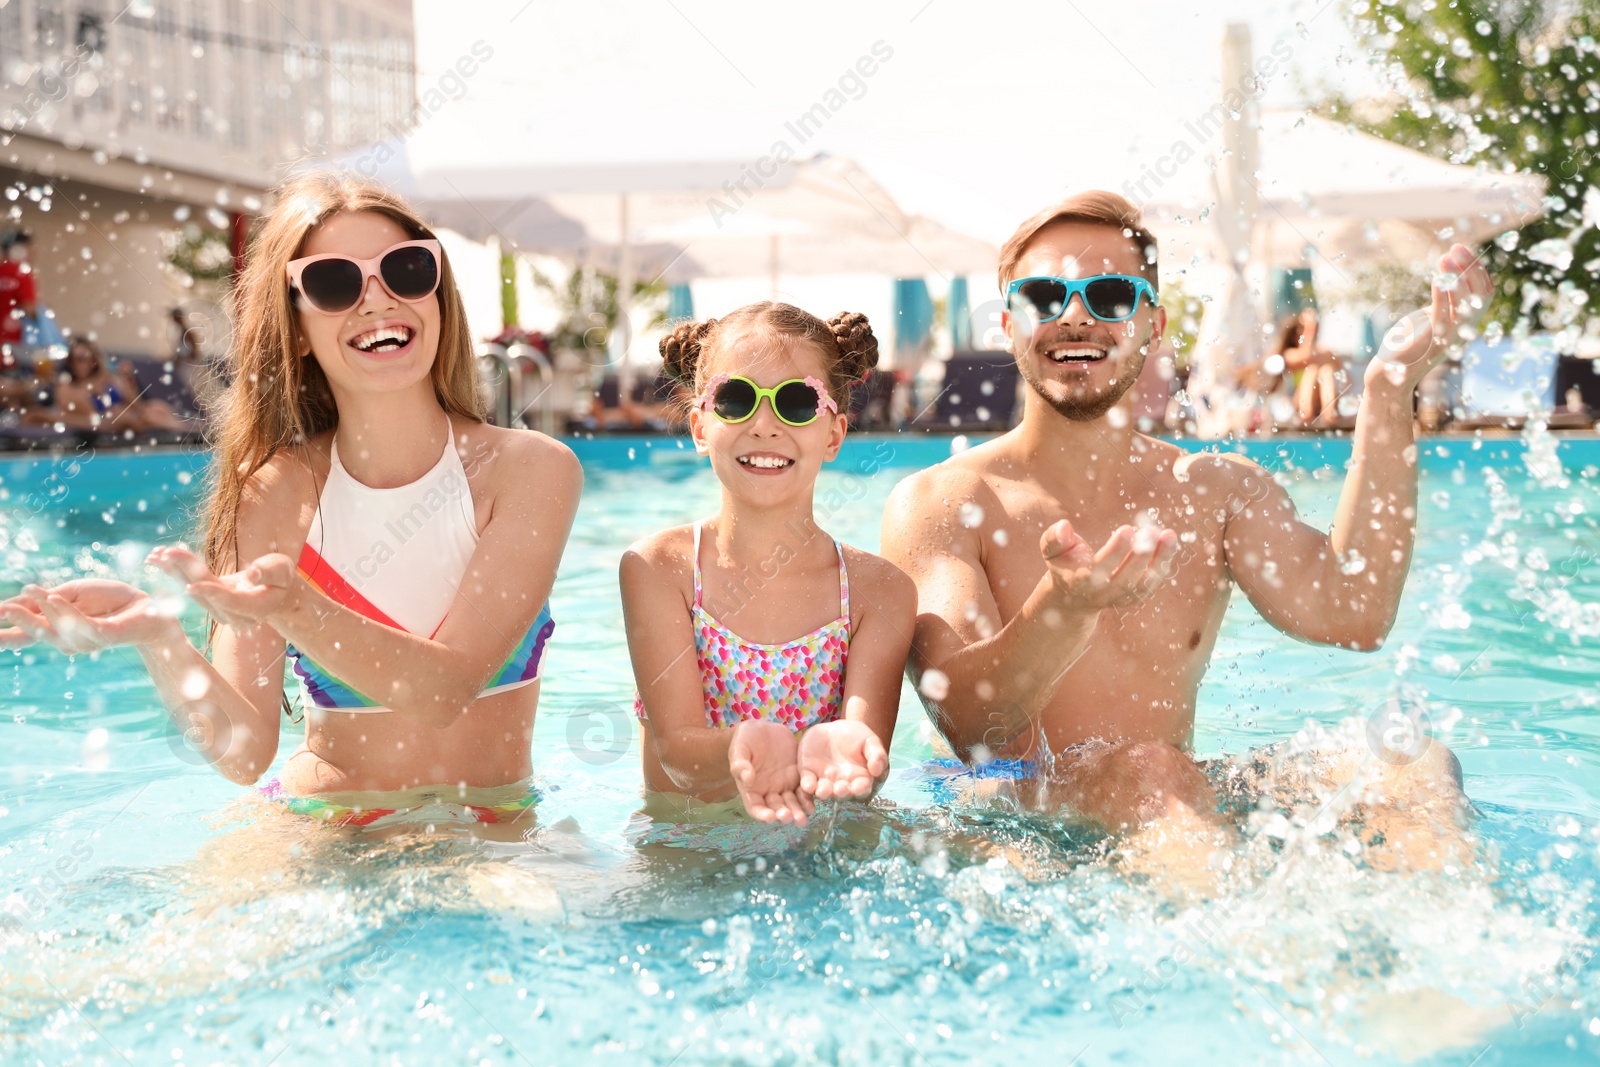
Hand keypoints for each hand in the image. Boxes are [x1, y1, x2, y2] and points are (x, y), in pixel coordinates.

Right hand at [0, 579, 180, 652]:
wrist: (147, 605)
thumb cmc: (108, 600)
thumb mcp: (71, 594)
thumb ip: (45, 600)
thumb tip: (12, 604)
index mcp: (56, 629)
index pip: (21, 635)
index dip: (3, 637)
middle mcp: (67, 640)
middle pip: (35, 635)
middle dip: (19, 622)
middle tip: (4, 609)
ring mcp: (85, 640)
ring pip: (57, 629)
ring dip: (43, 608)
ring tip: (30, 590)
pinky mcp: (105, 635)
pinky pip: (81, 624)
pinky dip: (66, 611)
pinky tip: (55, 597)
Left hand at [147, 545, 298, 630]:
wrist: (277, 592)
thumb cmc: (282, 577)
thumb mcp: (282, 570)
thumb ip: (268, 572)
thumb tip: (251, 576)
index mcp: (253, 608)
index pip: (229, 601)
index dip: (210, 593)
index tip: (191, 586)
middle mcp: (233, 614)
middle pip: (205, 592)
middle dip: (184, 572)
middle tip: (165, 553)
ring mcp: (220, 609)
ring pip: (193, 589)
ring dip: (173, 571)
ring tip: (154, 555)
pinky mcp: (210, 600)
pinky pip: (191, 585)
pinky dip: (174, 571)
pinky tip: (157, 559)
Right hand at [728, 719, 812, 824]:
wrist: (763, 729)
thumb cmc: (745, 740)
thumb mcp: (740, 749)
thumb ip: (741, 763)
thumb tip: (746, 778)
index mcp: (752, 789)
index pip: (756, 807)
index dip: (762, 814)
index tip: (770, 817)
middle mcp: (768, 792)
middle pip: (776, 809)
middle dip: (783, 814)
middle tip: (789, 817)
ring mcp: (784, 785)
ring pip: (791, 803)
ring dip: (797, 812)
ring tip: (803, 819)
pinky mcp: (797, 777)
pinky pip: (803, 791)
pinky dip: (807, 799)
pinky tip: (813, 805)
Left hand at [798, 720, 887, 800]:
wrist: (834, 729)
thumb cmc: (856, 737)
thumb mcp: (870, 741)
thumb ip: (877, 755)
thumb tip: (877, 770)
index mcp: (859, 778)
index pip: (861, 787)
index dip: (860, 789)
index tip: (859, 787)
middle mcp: (841, 783)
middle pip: (841, 792)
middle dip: (840, 792)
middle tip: (839, 789)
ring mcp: (824, 780)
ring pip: (824, 790)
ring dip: (823, 792)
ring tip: (822, 790)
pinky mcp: (808, 773)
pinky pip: (807, 782)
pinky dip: (807, 785)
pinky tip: (808, 785)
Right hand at [1041, 520, 1178, 613]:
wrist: (1074, 596)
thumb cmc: (1064, 565)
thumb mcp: (1051, 551)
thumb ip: (1053, 539)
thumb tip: (1064, 526)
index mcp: (1081, 582)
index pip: (1101, 568)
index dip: (1115, 550)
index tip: (1127, 529)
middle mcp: (1103, 594)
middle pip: (1126, 579)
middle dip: (1141, 555)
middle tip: (1152, 531)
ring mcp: (1120, 598)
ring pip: (1143, 584)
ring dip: (1159, 561)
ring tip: (1169, 536)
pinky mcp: (1134, 596)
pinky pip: (1151, 584)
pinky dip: (1162, 566)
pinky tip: (1170, 544)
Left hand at [1368, 243, 1491, 391]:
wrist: (1390, 373)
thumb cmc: (1408, 342)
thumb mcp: (1431, 317)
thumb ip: (1443, 300)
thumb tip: (1450, 273)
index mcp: (1466, 324)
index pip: (1484, 292)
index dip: (1477, 269)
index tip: (1463, 249)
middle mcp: (1464, 331)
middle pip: (1480, 295)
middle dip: (1471, 268)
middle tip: (1457, 248)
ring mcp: (1450, 337)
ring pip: (1465, 305)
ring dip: (1458, 278)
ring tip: (1447, 256)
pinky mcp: (1432, 341)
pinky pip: (1442, 315)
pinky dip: (1442, 294)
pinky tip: (1437, 278)